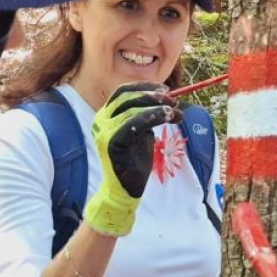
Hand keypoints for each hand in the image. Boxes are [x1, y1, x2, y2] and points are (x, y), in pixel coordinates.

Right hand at [83, 82, 180, 236]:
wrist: (126, 188)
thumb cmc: (135, 161)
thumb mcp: (142, 133)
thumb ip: (147, 116)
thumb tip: (168, 100)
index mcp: (106, 116)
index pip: (123, 92)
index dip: (145, 88)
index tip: (166, 90)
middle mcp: (101, 120)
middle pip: (127, 96)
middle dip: (153, 95)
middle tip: (173, 100)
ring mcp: (104, 131)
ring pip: (131, 108)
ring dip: (157, 106)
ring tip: (175, 112)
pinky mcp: (112, 143)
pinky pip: (133, 123)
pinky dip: (152, 117)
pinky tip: (167, 117)